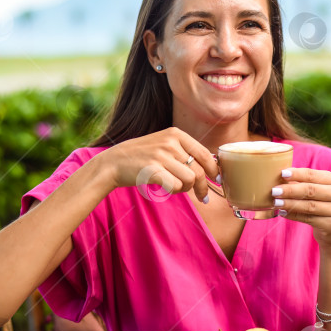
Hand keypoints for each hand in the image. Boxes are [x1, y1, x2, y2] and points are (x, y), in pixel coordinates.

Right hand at [97, 127, 217, 202]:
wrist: (114, 162)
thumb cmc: (142, 157)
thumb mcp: (164, 145)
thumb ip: (185, 152)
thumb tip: (212, 167)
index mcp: (176, 134)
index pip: (204, 153)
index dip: (214, 169)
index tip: (217, 179)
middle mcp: (170, 142)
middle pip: (199, 170)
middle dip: (203, 187)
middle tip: (203, 197)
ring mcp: (161, 155)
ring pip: (189, 179)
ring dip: (185, 189)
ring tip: (176, 188)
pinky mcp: (152, 170)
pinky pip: (176, 186)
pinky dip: (174, 191)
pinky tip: (167, 189)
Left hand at [271, 168, 330, 246]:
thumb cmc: (320, 205)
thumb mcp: (315, 191)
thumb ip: (301, 183)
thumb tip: (280, 176)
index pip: (313, 175)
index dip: (297, 174)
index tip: (282, 174)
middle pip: (311, 190)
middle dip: (290, 190)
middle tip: (274, 191)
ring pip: (310, 206)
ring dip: (290, 203)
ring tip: (276, 202)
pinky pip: (309, 219)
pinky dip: (294, 215)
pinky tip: (283, 213)